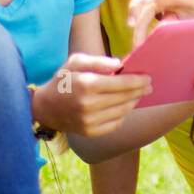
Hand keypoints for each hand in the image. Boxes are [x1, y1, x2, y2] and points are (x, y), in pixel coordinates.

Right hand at [33, 53, 149, 136]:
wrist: (45, 108)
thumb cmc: (63, 80)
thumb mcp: (75, 62)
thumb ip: (98, 61)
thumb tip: (120, 64)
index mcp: (86, 84)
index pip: (122, 83)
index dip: (138, 81)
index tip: (148, 78)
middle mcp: (88, 104)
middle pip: (125, 97)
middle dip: (140, 91)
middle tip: (149, 86)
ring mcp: (89, 120)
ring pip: (123, 111)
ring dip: (133, 102)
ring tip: (138, 95)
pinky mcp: (90, 132)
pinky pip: (115, 123)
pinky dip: (123, 114)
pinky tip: (125, 107)